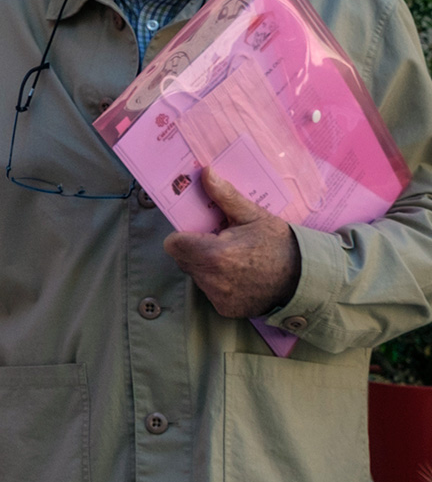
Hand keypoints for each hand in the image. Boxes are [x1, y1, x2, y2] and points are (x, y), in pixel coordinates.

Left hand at [163, 171, 301, 318]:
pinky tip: (240, 275)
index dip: (183, 235)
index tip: (200, 231)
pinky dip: (219, 283)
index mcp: (214, 254)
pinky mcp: (226, 309)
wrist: (307, 278)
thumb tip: (205, 173)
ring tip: (233, 258)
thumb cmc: (279, 243)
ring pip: (196, 275)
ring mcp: (219, 297)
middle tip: (220, 241)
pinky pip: (210, 291)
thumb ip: (224, 196)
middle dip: (195, 248)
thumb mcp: (253, 215)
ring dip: (206, 266)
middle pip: (183, 259)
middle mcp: (213, 280)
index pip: (174, 244)